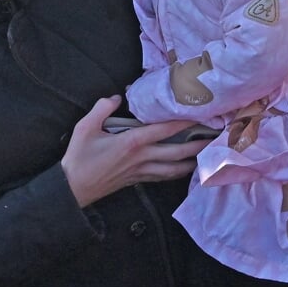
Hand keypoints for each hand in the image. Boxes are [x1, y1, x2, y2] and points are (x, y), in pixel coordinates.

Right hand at [60, 95, 204, 206]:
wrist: (72, 189)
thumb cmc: (78, 158)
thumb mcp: (84, 128)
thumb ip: (101, 109)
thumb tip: (116, 97)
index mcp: (132, 142)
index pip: (165, 130)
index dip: (184, 121)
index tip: (201, 114)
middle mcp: (142, 158)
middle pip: (178, 152)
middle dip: (198, 145)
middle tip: (216, 138)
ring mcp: (142, 171)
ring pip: (174, 168)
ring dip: (192, 162)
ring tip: (207, 155)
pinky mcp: (138, 180)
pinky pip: (163, 176)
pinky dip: (177, 173)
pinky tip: (184, 170)